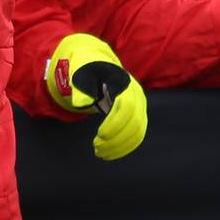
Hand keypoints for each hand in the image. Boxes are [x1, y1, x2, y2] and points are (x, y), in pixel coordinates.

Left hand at [45, 33, 146, 160]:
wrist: (97, 65)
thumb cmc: (87, 69)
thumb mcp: (79, 74)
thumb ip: (80, 88)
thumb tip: (80, 104)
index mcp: (123, 82)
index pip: (127, 107)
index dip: (115, 123)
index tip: (100, 135)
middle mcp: (136, 95)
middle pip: (135, 122)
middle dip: (116, 139)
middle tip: (97, 148)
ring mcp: (139, 106)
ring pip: (138, 132)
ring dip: (120, 146)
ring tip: (101, 153)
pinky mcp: (138, 116)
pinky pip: (137, 135)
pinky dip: (125, 146)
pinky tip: (110, 152)